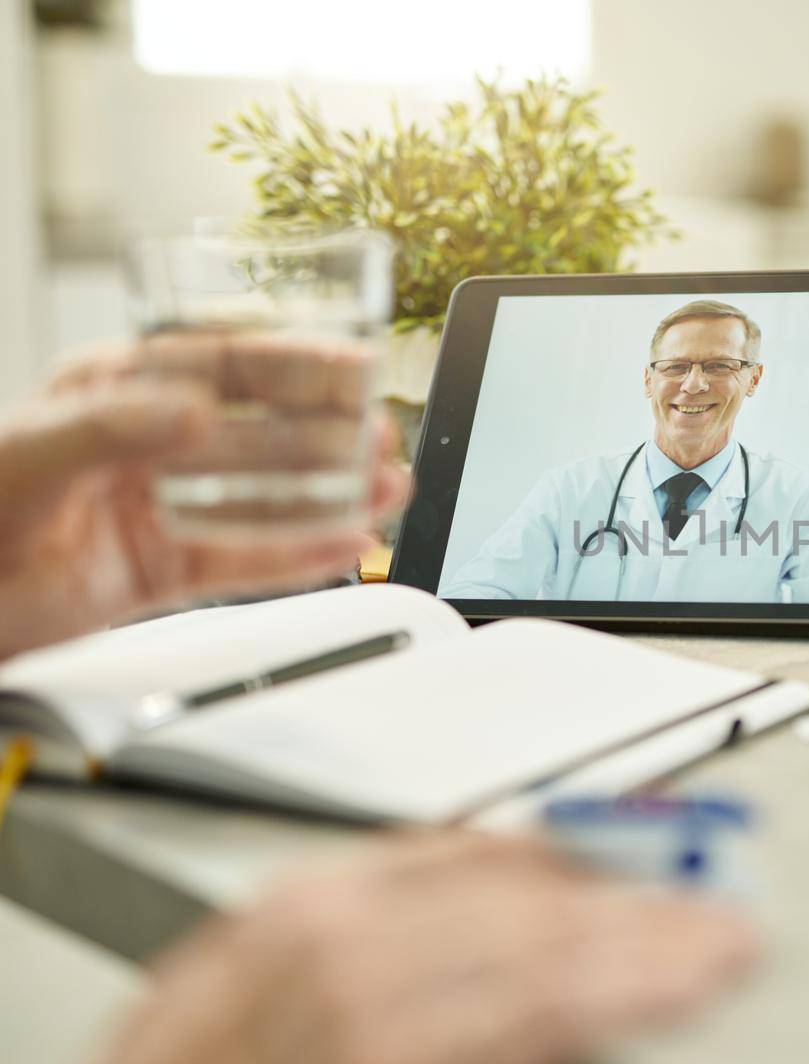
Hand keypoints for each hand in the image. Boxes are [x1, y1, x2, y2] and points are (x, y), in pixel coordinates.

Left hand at [0, 336, 409, 659]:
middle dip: (329, 432)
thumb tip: (191, 410)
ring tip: (387, 490)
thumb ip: (108, 429)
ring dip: (331, 492)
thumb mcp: (27, 455)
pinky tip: (345, 543)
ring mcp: (158, 509)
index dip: (295, 363)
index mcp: (113, 393)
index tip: (355, 365)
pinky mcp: (160, 570)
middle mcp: (145, 445)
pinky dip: (297, 555)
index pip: (221, 366)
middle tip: (383, 437)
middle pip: (259, 432)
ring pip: (264, 496)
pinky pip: (242, 561)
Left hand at [100, 833, 759, 1063]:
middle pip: (460, 931)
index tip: (718, 949)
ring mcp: (218, 980)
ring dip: (550, 873)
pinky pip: (350, 871)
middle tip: (707, 914)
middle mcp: (254, 1024)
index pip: (500, 1008)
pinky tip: (521, 862)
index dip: (628, 968)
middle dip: (611, 914)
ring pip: (403, 882)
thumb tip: (621, 1012)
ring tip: (641, 886)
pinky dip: (449, 857)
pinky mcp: (212, 955)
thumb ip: (519, 1054)